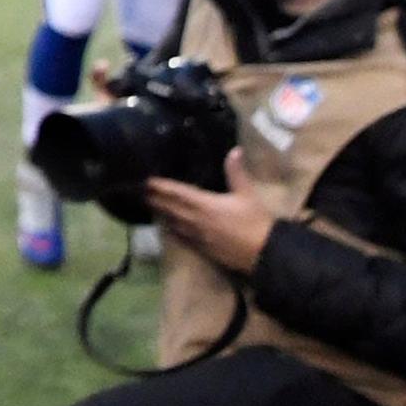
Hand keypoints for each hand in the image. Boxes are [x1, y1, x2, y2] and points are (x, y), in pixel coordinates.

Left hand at [146, 154, 277, 275]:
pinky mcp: (203, 249)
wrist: (264, 254)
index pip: (178, 193)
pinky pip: (183, 237)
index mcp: (205, 205)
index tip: (147, 180)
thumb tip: (235, 150)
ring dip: (162, 213)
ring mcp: (198, 237)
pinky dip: (173, 230)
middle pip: (170, 208)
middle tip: (140, 192)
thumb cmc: (256, 222)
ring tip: (150, 206)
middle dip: (155, 199)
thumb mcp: (247, 194)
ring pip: (174, 223)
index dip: (161, 186)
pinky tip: (168, 227)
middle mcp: (196, 221)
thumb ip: (237, 172)